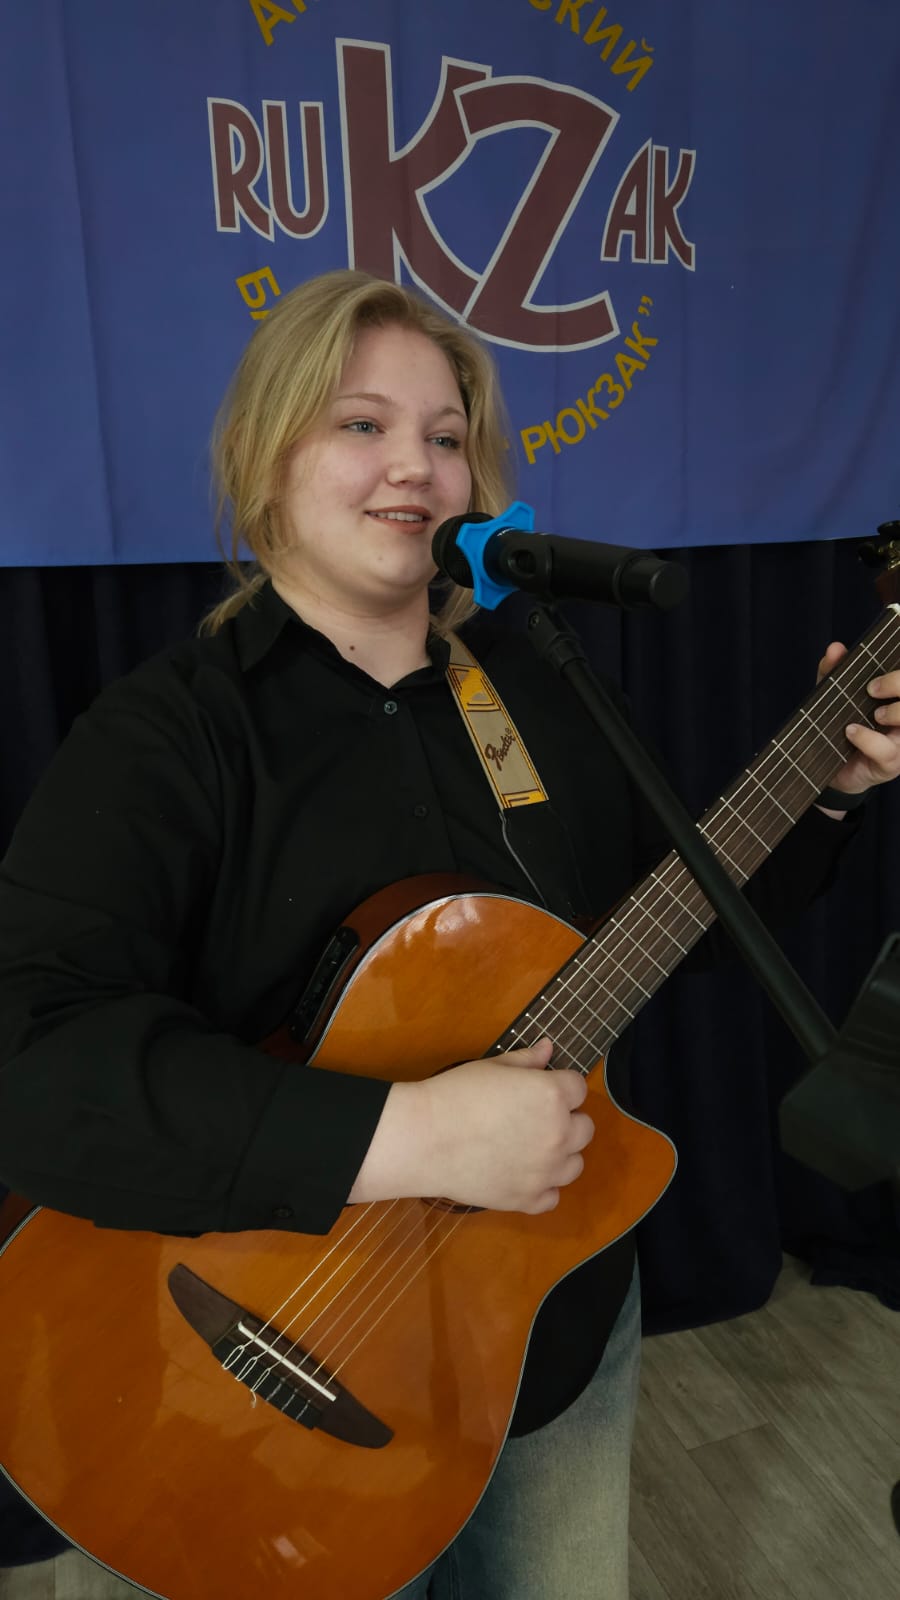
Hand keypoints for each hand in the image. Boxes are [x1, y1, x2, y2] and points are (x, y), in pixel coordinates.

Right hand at [348, 1038, 594, 1214]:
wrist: (425, 1138)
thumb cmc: (456, 1094)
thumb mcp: (493, 1067)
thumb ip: (527, 1060)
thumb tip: (549, 1048)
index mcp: (552, 1096)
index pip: (579, 1088)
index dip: (561, 1087)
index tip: (540, 1090)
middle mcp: (558, 1134)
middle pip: (585, 1129)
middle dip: (566, 1121)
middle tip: (534, 1119)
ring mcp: (546, 1171)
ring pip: (574, 1165)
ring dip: (560, 1155)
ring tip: (528, 1148)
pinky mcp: (528, 1199)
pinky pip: (553, 1197)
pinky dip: (542, 1188)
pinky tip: (521, 1175)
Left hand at [816, 643, 899, 802]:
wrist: (832, 768)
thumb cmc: (841, 726)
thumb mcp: (834, 695)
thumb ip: (833, 672)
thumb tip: (835, 649)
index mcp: (896, 697)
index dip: (898, 671)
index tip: (893, 651)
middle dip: (898, 684)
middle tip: (872, 688)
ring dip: (896, 712)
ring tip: (874, 713)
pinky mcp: (891, 763)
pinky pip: (888, 750)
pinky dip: (869, 739)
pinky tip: (851, 731)